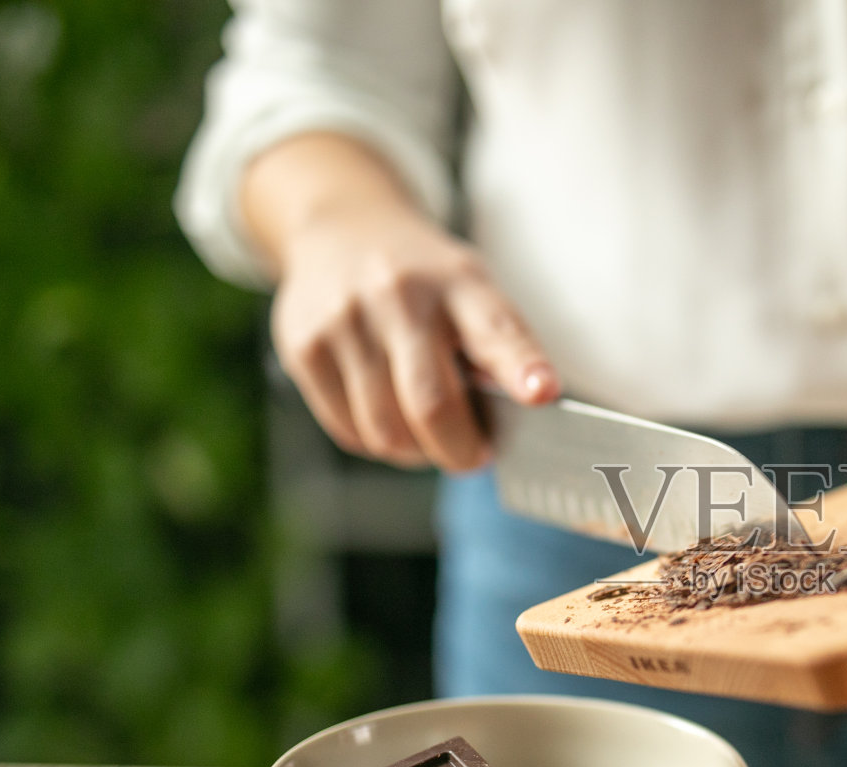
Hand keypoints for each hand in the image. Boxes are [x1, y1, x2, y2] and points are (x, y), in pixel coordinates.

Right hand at [271, 206, 558, 470]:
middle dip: (461, 451)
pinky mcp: (304, 347)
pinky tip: (389, 420)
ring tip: (429, 439)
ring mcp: (345, 320)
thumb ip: (500, 346)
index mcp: (459, 282)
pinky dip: (377, 443)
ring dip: (417, 454)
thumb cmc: (428, 281)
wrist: (344, 229)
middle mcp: (398, 295)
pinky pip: (349, 431)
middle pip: (432, 405)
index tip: (542, 393)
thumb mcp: (473, 290)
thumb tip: (522, 416)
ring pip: (386, 431)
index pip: (496, 330)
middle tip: (475, 456)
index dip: (521, 367)